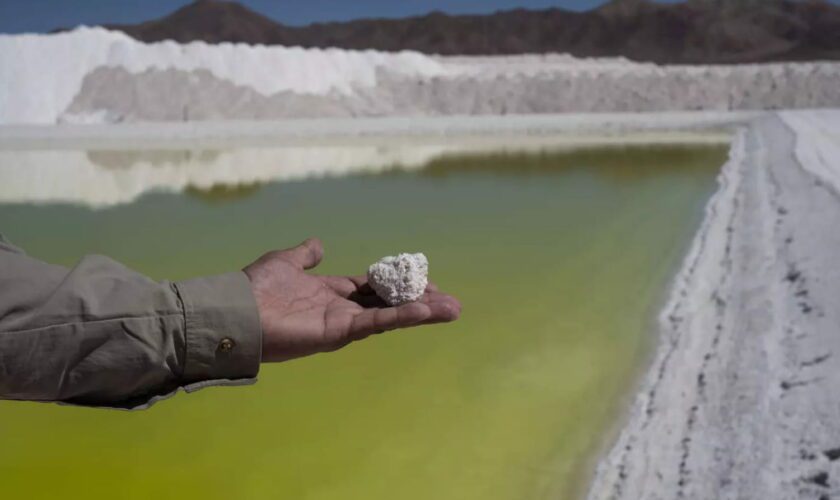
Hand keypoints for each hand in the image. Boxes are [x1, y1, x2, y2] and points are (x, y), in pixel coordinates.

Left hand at [243, 238, 461, 361]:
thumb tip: (317, 244)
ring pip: (390, 315)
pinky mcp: (339, 332)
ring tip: (453, 310)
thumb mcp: (284, 261)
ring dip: (422, 312)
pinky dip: (401, 317)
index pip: (373, 288)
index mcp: (331, 292)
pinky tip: (426, 311)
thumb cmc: (256, 287)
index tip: (425, 280)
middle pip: (389, 303)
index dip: (398, 283)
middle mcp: (341, 308)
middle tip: (450, 300)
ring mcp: (342, 323)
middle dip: (420, 301)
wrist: (237, 310)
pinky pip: (376, 323)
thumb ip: (303, 255)